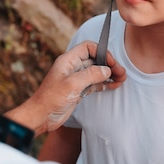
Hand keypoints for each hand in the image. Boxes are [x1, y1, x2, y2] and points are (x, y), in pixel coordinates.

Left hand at [5, 40, 125, 135]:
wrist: (41, 116)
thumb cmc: (50, 99)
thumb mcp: (72, 84)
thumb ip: (90, 74)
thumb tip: (106, 69)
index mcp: (68, 60)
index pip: (88, 47)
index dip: (101, 52)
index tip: (111, 62)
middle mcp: (72, 67)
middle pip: (95, 59)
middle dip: (109, 64)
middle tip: (122, 73)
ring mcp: (76, 79)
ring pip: (96, 72)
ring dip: (109, 74)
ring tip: (122, 79)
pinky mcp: (78, 90)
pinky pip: (94, 83)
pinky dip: (105, 83)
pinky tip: (114, 85)